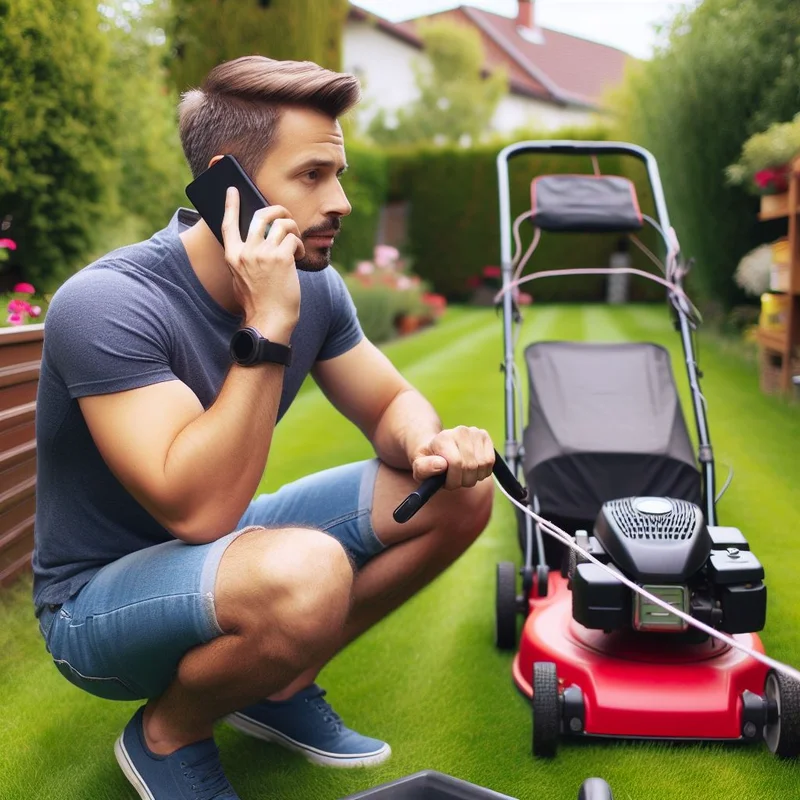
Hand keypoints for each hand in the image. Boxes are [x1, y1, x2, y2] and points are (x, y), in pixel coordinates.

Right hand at [221, 187, 305, 341]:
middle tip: (285, 216)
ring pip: (282, 223)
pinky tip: (297, 258)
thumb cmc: (258, 304)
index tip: (233, 191)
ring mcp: (263, 254)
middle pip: (261, 216)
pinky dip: (298, 245)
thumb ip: (244, 260)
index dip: (231, 204)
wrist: (269, 322)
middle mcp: (246, 252)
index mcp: (233, 256)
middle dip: (277, 211)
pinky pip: (293, 239)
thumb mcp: (240, 280)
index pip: (228, 223)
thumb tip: (254, 242)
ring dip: (293, 230)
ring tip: (294, 244)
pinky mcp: (281, 258)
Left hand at [411, 426, 494, 490]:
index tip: (446, 483)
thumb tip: (441, 465)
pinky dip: (483, 472)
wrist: (437, 447)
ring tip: (462, 475)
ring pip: (482, 466)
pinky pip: (490, 462)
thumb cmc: (429, 461)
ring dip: (473, 477)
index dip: (453, 480)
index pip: (456, 463)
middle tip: (454, 480)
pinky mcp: (484, 436)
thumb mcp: (419, 467)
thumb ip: (424, 468)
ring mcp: (474, 432)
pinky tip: (472, 469)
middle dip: (463, 481)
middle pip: (471, 466)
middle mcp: (460, 431)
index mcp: (443, 438)